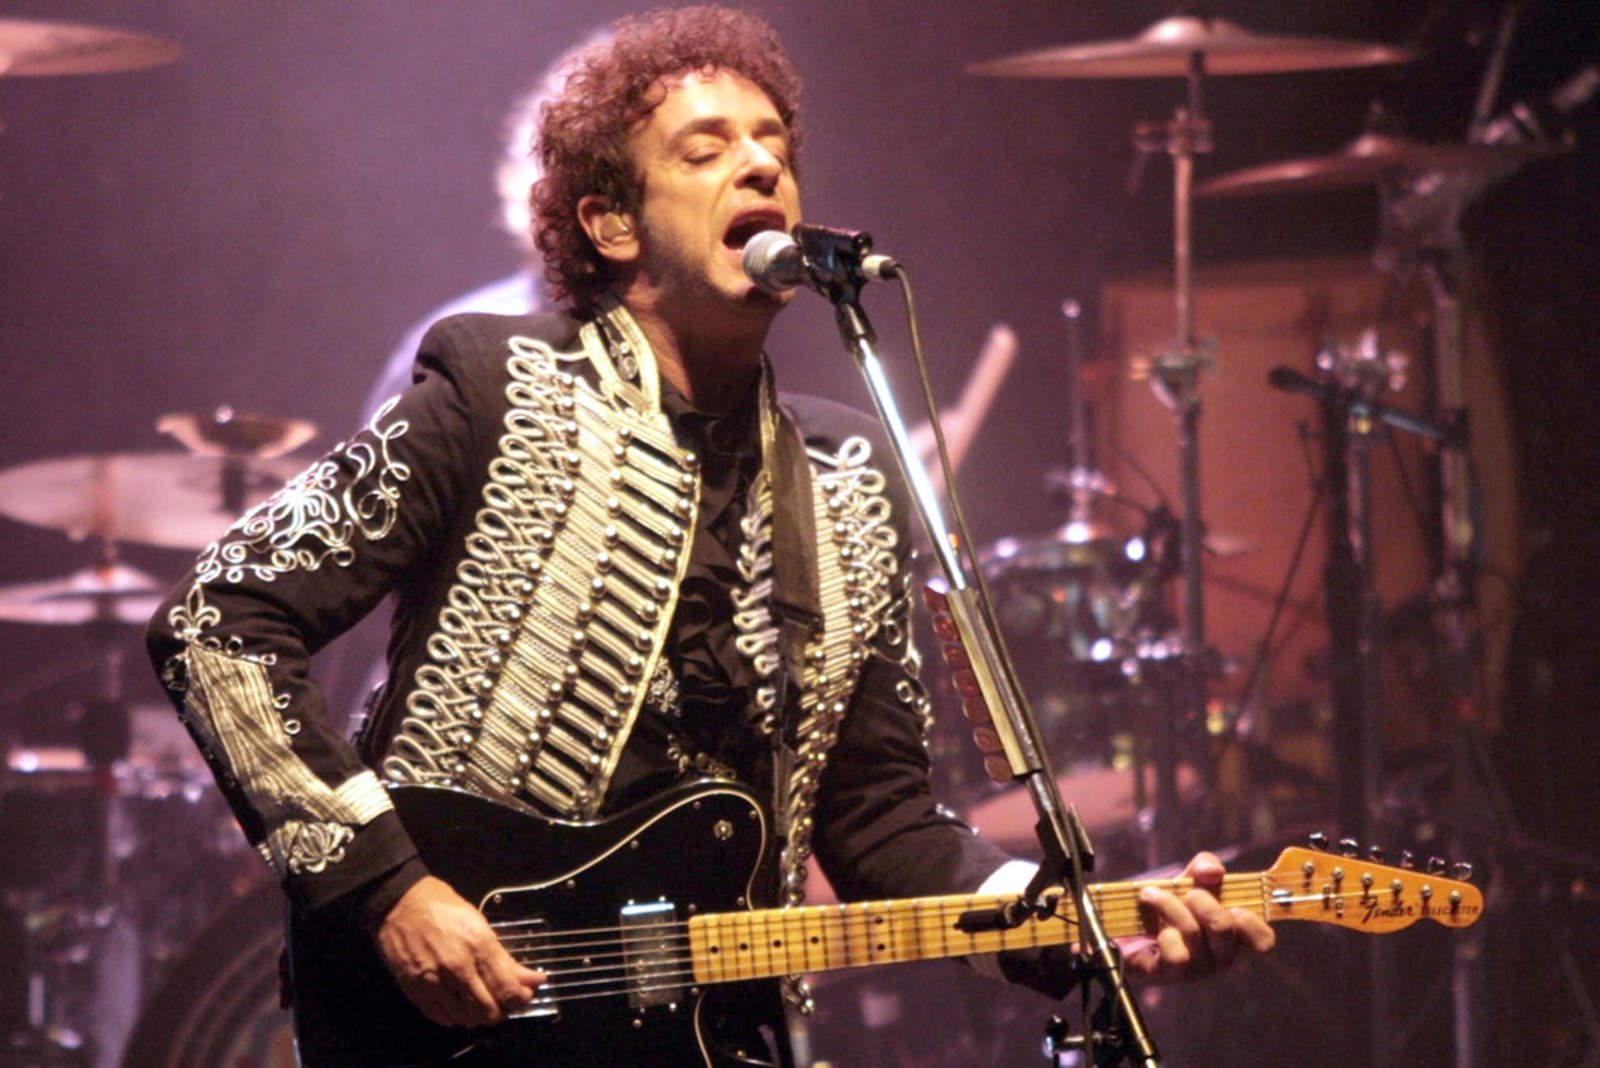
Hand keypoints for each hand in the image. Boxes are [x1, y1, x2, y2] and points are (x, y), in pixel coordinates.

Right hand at [374, 875, 545, 1027]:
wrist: (398, 904)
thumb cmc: (441, 907)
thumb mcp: (480, 924)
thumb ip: (505, 958)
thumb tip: (532, 979)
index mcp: (478, 946)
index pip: (507, 989)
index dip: (520, 999)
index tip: (523, 996)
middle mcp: (458, 968)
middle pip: (488, 1011)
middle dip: (501, 1011)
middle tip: (502, 1002)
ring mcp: (434, 983)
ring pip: (466, 1019)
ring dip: (477, 1015)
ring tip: (479, 1001)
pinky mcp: (415, 991)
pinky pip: (441, 1017)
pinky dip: (455, 1016)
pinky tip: (458, 1004)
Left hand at [1120, 851, 1274, 983]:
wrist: (1126, 922)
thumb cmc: (1170, 902)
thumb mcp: (1190, 878)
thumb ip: (1206, 867)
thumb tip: (1214, 872)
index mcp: (1233, 935)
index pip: (1262, 941)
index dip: (1254, 924)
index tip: (1236, 908)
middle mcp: (1218, 957)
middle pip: (1223, 928)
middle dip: (1203, 900)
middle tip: (1187, 893)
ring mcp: (1194, 969)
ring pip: (1192, 934)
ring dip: (1169, 906)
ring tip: (1151, 894)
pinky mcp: (1165, 974)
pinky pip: (1174, 955)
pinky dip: (1163, 933)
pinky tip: (1151, 928)